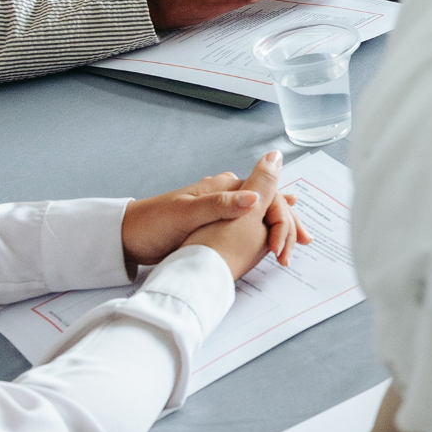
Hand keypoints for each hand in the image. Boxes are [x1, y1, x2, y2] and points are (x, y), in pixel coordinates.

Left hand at [121, 161, 310, 272]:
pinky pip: (250, 225)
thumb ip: (221, 204)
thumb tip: (255, 196)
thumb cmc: (153, 222)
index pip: (266, 196)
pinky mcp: (216, 225)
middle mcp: (228, 194)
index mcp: (225, 186)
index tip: (279, 246)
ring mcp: (223, 209)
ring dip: (280, 226)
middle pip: (269, 203)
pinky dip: (265, 231)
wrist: (127, 236)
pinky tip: (272, 237)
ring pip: (262, 214)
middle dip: (289, 221)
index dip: (279, 218)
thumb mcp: (187, 213)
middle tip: (304, 241)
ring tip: (295, 241)